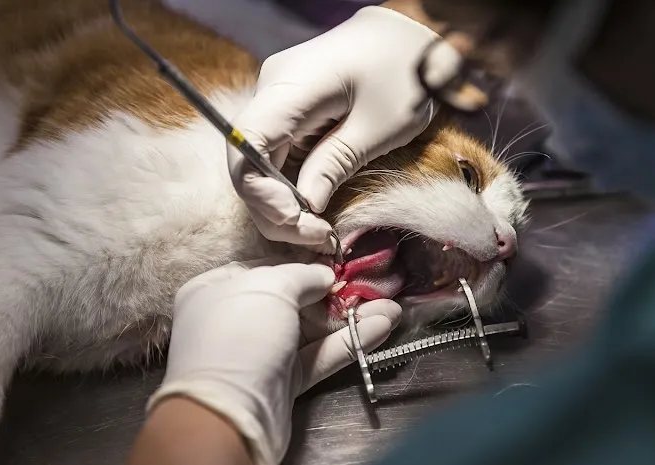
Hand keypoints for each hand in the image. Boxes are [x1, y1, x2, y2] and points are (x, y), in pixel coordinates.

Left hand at [147, 258, 401, 464]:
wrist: (229, 416)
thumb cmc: (241, 335)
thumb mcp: (270, 287)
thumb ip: (302, 275)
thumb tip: (324, 275)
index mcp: (216, 289)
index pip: (265, 269)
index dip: (302, 266)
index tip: (338, 264)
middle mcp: (236, 319)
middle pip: (292, 300)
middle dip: (334, 294)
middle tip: (374, 287)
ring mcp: (260, 354)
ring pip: (310, 331)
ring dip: (349, 319)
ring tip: (391, 309)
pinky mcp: (282, 384)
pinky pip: (317, 356)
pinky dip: (346, 343)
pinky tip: (381, 328)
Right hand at [227, 6, 440, 250]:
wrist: (408, 35)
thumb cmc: (403, 72)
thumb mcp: (379, 125)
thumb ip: (336, 163)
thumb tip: (305, 206)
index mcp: (288, 88)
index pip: (246, 148)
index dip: (262, 194)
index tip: (300, 222)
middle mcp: (269, 94)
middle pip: (247, 166)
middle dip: (276, 212)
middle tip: (318, 239)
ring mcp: (275, 106)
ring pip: (259, 170)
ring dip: (283, 209)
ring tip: (320, 233)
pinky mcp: (287, 119)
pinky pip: (276, 163)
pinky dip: (290, 194)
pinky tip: (315, 215)